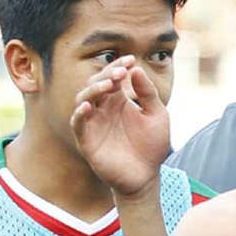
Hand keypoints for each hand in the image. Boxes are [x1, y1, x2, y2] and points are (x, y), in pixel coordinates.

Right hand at [70, 56, 170, 199]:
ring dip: (94, 90)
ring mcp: (94, 123)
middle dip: (106, 75)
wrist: (147, 176)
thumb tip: (136, 68)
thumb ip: (148, 93)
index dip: (119, 66)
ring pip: (83, 99)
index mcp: (119, 101)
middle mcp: (103, 109)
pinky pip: (78, 124)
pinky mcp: (87, 140)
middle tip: (121, 71)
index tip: (131, 59)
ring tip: (108, 85)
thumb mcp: (157, 115)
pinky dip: (80, 114)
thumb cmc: (152, 145)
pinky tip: (88, 107)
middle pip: (95, 84)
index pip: (112, 77)